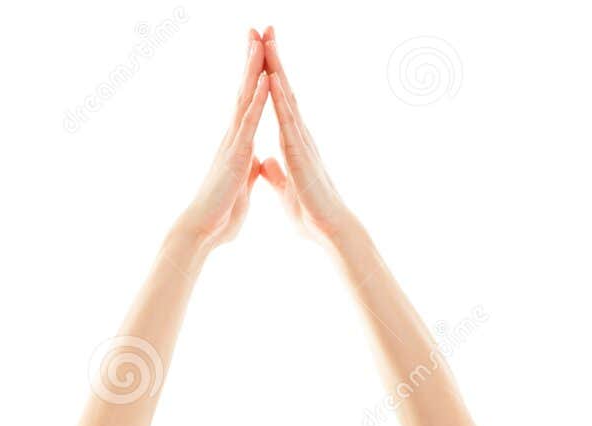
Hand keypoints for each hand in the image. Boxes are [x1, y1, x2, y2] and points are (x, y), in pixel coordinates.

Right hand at [181, 30, 268, 249]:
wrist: (202, 232)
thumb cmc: (220, 215)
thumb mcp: (243, 187)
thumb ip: (250, 170)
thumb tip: (256, 162)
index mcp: (239, 144)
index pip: (248, 103)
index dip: (255, 77)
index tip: (261, 52)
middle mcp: (234, 138)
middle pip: (245, 91)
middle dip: (252, 60)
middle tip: (257, 30)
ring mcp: (234, 144)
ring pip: (246, 98)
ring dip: (254, 69)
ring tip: (260, 40)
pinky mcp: (236, 155)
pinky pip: (250, 122)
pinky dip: (258, 100)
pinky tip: (265, 79)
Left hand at [258, 27, 350, 246]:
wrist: (329, 230)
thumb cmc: (311, 214)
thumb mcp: (284, 190)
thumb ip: (276, 173)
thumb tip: (267, 162)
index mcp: (292, 143)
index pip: (279, 102)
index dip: (270, 77)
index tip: (261, 52)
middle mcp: (298, 135)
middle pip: (284, 89)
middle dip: (274, 59)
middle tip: (265, 29)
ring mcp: (301, 141)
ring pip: (286, 96)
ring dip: (276, 67)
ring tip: (267, 39)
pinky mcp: (300, 152)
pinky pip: (287, 120)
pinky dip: (278, 98)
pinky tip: (271, 77)